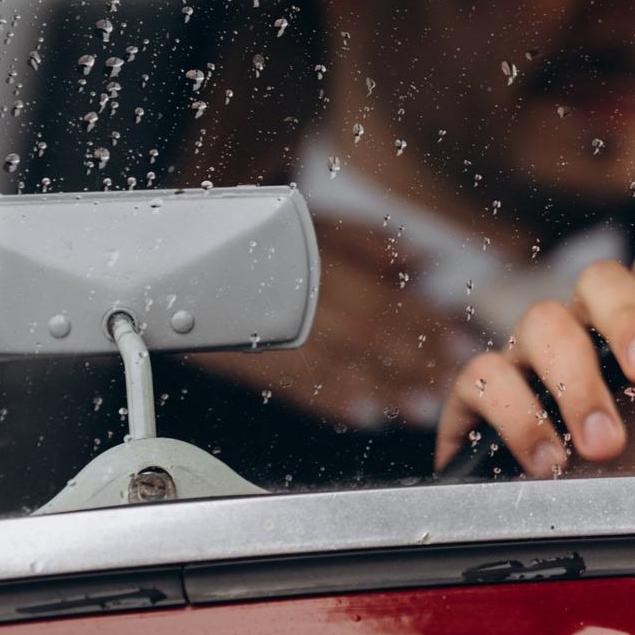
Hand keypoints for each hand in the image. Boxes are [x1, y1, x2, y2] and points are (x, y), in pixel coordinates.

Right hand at [197, 218, 469, 429]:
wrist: (174, 252)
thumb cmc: (249, 232)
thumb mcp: (310, 219)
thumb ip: (367, 241)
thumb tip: (420, 257)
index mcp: (320, 262)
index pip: (384, 295)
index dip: (426, 321)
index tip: (460, 340)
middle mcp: (300, 298)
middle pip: (367, 335)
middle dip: (414, 362)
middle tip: (451, 383)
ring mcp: (273, 332)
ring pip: (337, 364)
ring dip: (383, 388)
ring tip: (420, 406)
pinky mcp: (250, 360)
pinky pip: (297, 385)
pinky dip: (332, 401)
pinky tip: (364, 415)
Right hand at [435, 241, 634, 477]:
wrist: (561, 553)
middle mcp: (583, 342)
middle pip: (596, 281)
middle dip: (627, 318)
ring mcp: (528, 366)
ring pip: (539, 323)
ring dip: (576, 382)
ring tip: (603, 445)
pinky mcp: (475, 403)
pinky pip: (483, 377)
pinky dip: (516, 414)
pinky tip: (546, 461)